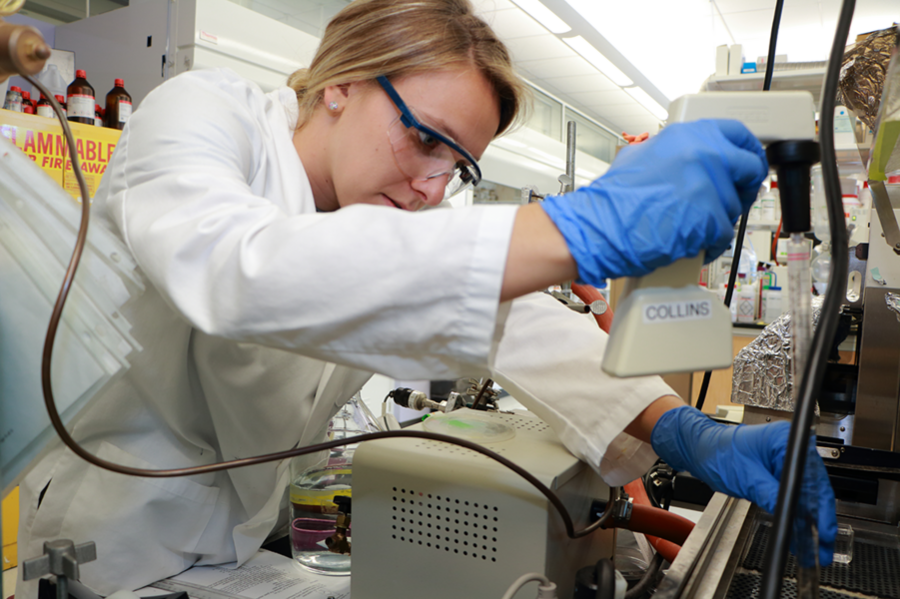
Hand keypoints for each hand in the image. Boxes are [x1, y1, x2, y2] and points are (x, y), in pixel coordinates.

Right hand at [539, 119, 767, 285]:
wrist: (600, 227)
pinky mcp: (709, 218)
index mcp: (688, 135)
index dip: (748, 151)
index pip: (738, 134)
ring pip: (735, 205)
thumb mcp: (640, 156)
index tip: (748, 163)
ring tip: (692, 224)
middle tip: (733, 197)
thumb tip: (691, 157)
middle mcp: (703, 154)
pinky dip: (709, 241)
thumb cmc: (612, 200)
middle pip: (749, 168)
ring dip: (719, 218)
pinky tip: (690, 240)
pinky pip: (724, 233)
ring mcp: (709, 186)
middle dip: (744, 186)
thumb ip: (673, 151)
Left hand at [651, 406, 836, 566]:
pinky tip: (800, 531)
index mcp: (784, 439)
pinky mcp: (780, 468)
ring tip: (814, 546)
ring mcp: (786, 457)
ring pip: (807, 493)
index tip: (822, 531)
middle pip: (815, 487)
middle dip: (819, 519)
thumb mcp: (746, 479)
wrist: (701, 451)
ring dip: (809, 520)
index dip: (821, 508)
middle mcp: (790, 445)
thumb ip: (770, 495)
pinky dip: (797, 512)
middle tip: (822, 546)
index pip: (813, 478)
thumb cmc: (717, 455)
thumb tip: (790, 513)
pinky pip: (795, 492)